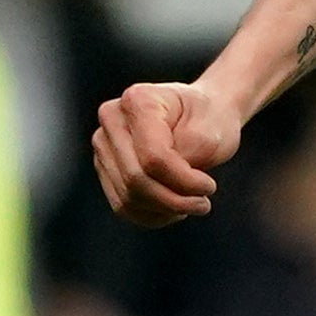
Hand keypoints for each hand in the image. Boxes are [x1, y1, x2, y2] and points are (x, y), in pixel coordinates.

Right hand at [92, 78, 245, 226]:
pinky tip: (174, 210)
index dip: (183, 181)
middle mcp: (112, 119)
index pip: (153, 157)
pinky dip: (151, 215)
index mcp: (139, 100)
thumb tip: (161, 189)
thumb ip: (185, 160)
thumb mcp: (211, 135)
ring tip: (192, 205)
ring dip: (164, 211)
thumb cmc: (210, 120)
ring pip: (126, 198)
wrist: (202, 113)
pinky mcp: (105, 167)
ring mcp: (104, 144)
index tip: (210, 186)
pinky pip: (122, 206)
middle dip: (174, 200)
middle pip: (135, 179)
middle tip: (204, 204)